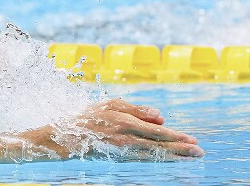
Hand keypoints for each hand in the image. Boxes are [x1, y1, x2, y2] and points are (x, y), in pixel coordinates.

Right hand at [59, 98, 203, 159]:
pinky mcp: (119, 158)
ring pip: (154, 155)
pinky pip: (144, 160)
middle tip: (199, 151)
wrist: (67, 136)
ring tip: (191, 157)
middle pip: (159, 144)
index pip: (156, 130)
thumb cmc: (89, 117)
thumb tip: (160, 116)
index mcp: (124, 121)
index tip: (192, 139)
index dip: (175, 136)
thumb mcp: (111, 105)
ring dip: (174, 156)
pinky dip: (159, 161)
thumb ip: (136, 109)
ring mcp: (122, 149)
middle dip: (181, 148)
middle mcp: (125, 136)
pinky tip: (169, 160)